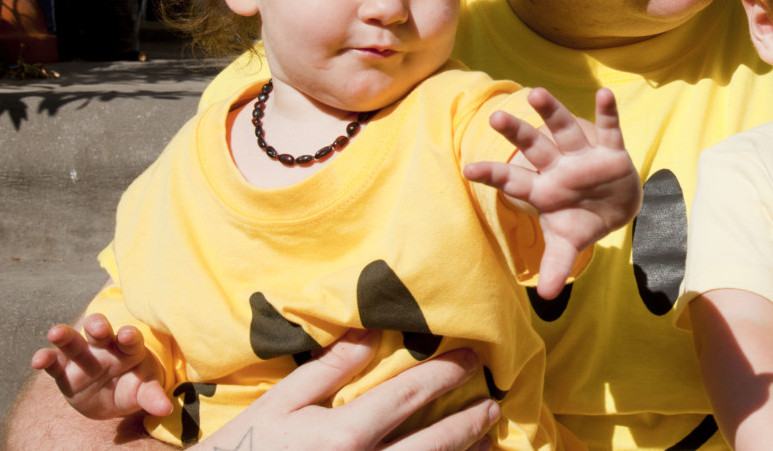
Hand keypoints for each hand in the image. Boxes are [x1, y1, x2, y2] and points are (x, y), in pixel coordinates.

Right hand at [31, 313, 173, 419]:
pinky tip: (37, 361)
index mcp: (129, 347)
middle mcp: (104, 346)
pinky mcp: (64, 370)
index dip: (129, 336)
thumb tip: (165, 409)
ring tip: (55, 332)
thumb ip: (152, 397)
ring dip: (64, 335)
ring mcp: (82, 356)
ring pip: (73, 341)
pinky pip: (53, 363)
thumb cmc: (134, 386)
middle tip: (98, 327)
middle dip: (98, 325)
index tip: (127, 335)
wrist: (113, 398)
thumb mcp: (145, 391)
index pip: (130, 338)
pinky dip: (45, 359)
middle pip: (99, 330)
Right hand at [191, 332, 499, 450]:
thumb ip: (328, 370)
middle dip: (470, 422)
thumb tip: (371, 332)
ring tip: (486, 441)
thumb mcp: (278, 404)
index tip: (473, 356)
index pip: (411, 395)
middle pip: (436, 443)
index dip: (447, 372)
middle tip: (494, 404)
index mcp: (347, 434)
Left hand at [465, 87, 640, 297]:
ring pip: (563, 130)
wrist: (616, 208)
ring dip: (551, 112)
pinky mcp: (610, 152)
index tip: (468, 168)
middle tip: (494, 117)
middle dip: (517, 133)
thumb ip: (556, 264)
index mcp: (543, 190)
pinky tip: (605, 94)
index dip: (493, 174)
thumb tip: (545, 296)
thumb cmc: (581, 220)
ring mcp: (583, 157)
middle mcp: (558, 168)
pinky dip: (608, 112)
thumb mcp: (568, 243)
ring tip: (535, 93)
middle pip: (534, 147)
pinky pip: (608, 130)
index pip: (513, 180)